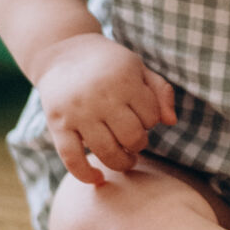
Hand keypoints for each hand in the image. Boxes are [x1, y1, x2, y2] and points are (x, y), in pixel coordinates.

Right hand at [38, 34, 175, 185]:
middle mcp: (101, 97)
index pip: (151, 117)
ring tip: (124, 158)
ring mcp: (77, 113)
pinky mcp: (57, 125)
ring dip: (121, 162)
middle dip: (138, 144)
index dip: (150, 121)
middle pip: (131, 138)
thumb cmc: (108, 63)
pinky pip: (72, 159)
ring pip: (106, 152)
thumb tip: (171, 122)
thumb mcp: (138, 67)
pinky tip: (98, 178)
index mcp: (124, 80)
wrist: (63, 51)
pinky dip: (85, 175)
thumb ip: (160, 91)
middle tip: (134, 141)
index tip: (141, 116)